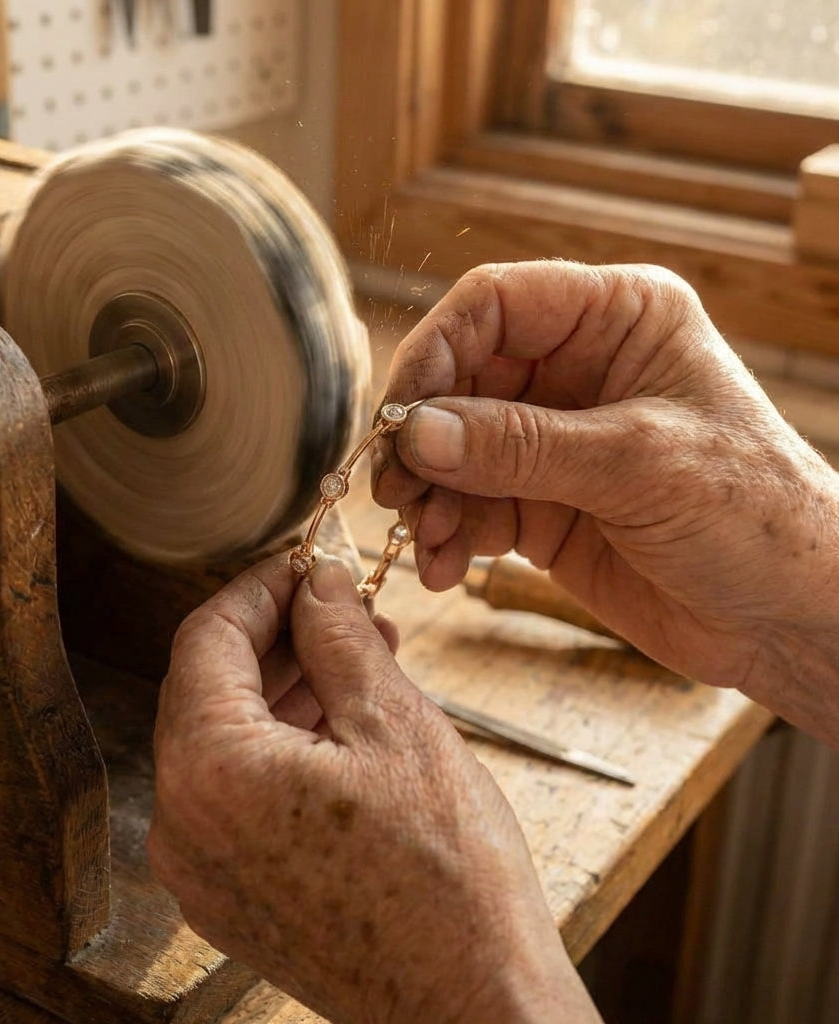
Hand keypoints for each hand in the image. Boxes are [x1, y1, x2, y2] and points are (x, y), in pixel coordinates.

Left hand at [148, 553, 599, 1023]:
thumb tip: (317, 581)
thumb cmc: (447, 877)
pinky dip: (282, 746)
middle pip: (208, 687)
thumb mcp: (395, 724)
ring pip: (226, 739)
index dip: (258, 588)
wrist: (471, 1007)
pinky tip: (342, 723)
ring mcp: (200, 868)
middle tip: (345, 609)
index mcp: (209, 770)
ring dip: (286, 689)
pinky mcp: (231, 895)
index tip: (306, 566)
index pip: (205, 638)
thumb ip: (338, 636)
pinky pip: (238, 792)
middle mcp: (181, 824)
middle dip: (278, 637)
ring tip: (361, 661)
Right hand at [374, 262, 838, 744]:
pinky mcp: (540, 505)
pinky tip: (444, 568)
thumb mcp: (638, 465)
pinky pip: (468, 507)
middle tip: (394, 492)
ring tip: (427, 543)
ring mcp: (554, 442)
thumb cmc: (755, 516)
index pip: (494, 304)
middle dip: (421, 440)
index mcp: (617, 320)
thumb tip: (415, 433)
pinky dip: (446, 536)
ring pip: (453, 451)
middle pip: (459, 381)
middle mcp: (576, 371)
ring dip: (428, 497)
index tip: (399, 417)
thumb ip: (520, 447)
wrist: (788, 619)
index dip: (435, 351)